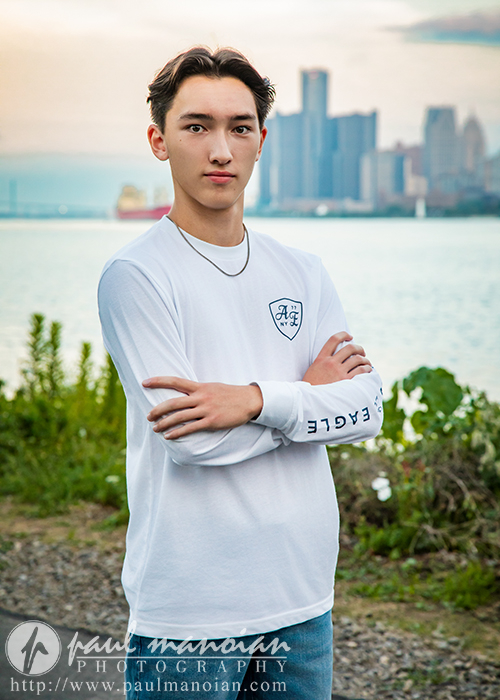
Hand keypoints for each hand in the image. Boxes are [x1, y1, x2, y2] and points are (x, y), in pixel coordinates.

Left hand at [142, 376, 262, 438]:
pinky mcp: (212, 421)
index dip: (158, 381)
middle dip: (157, 410)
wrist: (249, 401)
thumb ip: (198, 390)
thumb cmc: (230, 394)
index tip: (144, 382)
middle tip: (148, 416)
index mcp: (200, 386)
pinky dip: (177, 432)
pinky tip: (169, 436)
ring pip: (179, 416)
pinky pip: (190, 428)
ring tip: (155, 428)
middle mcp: (201, 397)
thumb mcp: (212, 387)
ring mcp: (206, 409)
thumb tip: (184, 394)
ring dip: (164, 423)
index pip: (174, 381)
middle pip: (173, 402)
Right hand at [302, 331, 371, 385]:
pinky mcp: (345, 382)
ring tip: (366, 363)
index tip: (350, 336)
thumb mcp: (313, 370)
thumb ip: (322, 362)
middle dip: (359, 348)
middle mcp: (330, 363)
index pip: (333, 340)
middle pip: (350, 348)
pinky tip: (367, 371)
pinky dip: (366, 369)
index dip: (343, 334)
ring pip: (357, 359)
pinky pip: (361, 371)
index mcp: (321, 359)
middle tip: (362, 352)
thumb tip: (335, 358)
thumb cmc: (311, 387)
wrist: (310, 401)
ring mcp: (338, 372)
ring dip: (365, 360)